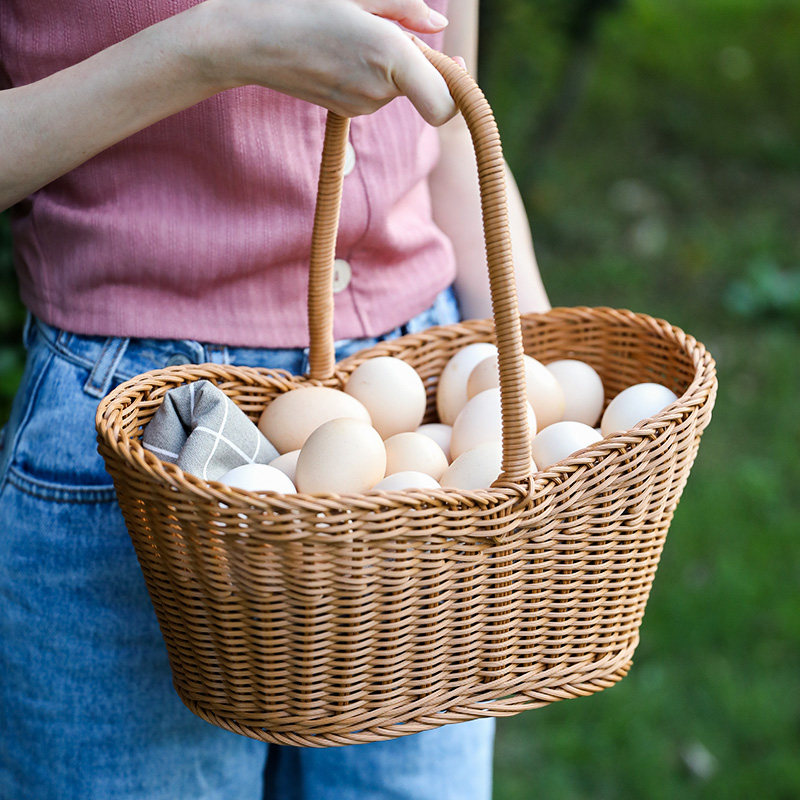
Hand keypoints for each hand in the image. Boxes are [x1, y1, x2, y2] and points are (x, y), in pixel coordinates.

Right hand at [185, 0, 456, 123]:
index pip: (444, 104)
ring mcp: (362, 106)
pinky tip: (341, 49)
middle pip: (425, 87)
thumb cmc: (298, 3)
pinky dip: (373, 72)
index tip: (454, 64)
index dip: (458, 90)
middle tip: (386, 26)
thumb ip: (405, 8)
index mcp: (390, 57)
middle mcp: (380, 91)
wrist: (247, 40)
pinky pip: (378, 92)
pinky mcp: (347, 111)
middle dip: (419, 60)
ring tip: (351, 32)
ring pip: (400, 87)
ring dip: (391, 62)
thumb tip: (439, 25)